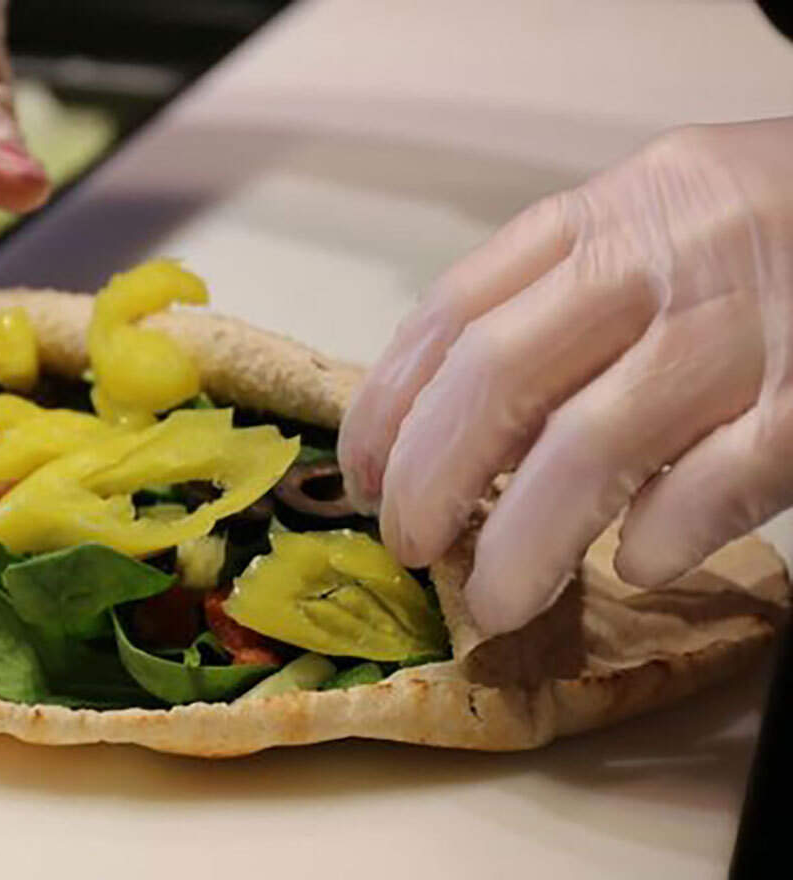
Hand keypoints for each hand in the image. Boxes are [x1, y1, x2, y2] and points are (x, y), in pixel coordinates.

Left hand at [339, 118, 792, 634]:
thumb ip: (560, 292)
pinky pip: (727, 478)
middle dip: (432, 477)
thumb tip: (453, 415)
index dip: (391, 402)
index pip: (456, 311)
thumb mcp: (654, 219)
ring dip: (525, 540)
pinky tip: (634, 564)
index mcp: (609, 213)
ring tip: (496, 600)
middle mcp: (663, 259)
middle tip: (409, 543)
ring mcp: (746, 326)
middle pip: (500, 377)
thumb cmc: (774, 220)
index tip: (363, 471)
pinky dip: (666, 532)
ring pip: (593, 445)